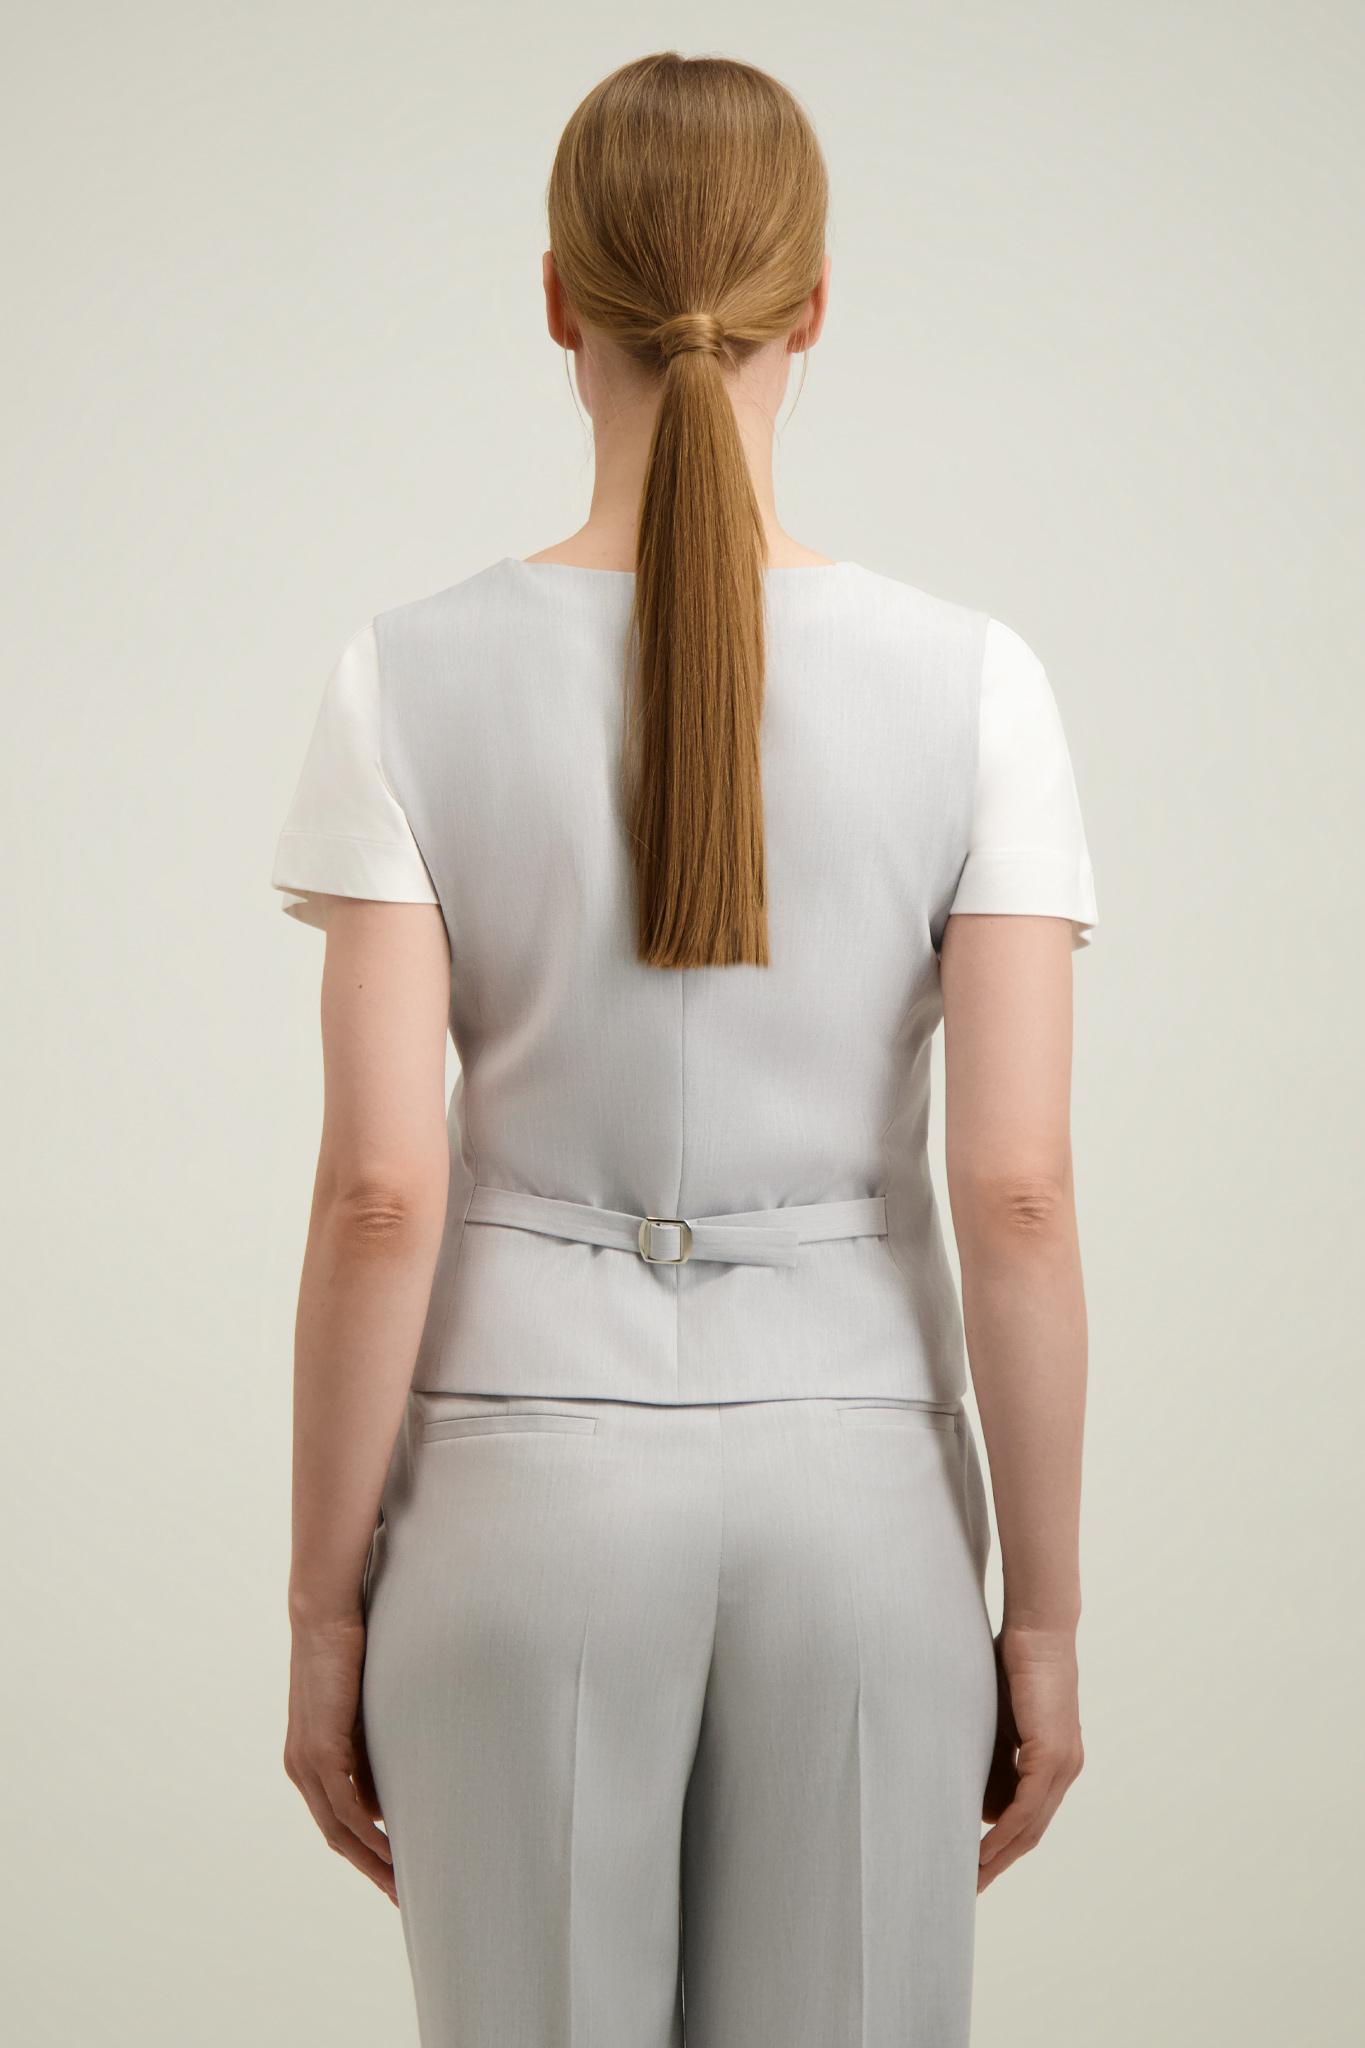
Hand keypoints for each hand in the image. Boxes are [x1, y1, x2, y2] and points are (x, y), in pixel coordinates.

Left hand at [284, 1614, 396, 1905]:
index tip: (393, 1872)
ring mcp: (306, 1762)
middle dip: (369, 1868)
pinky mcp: (319, 1750)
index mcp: (307, 1762)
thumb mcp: (363, 1715)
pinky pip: (342, 1805)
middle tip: (400, 1895)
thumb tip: (387, 1795)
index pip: (335, 1822)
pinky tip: (391, 1847)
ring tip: (401, 1881)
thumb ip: (369, 1753)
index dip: (363, 1852)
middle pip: (335, 1836)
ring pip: (338, 1829)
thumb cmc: (350, 1656)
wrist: (325, 1618)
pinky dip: (367, 1832)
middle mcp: (300, 1769)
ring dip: (371, 1859)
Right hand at [978, 1626, 1082, 1892]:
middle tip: (970, 1886)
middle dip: (1000, 1862)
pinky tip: (983, 1846)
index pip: (1031, 1817)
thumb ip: (996, 1759)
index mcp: (1056, 1761)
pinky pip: (1027, 1806)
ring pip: (1030, 1825)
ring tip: (971, 1875)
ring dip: (1000, 1854)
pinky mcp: (1051, 1753)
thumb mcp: (1000, 1721)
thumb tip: (983, 1804)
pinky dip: (1005, 1830)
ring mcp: (1062, 1763)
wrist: (1037, 1631)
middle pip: (1032, 1832)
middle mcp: (1066, 1768)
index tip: (977, 1865)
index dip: (1005, 1846)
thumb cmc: (1014, 1666)